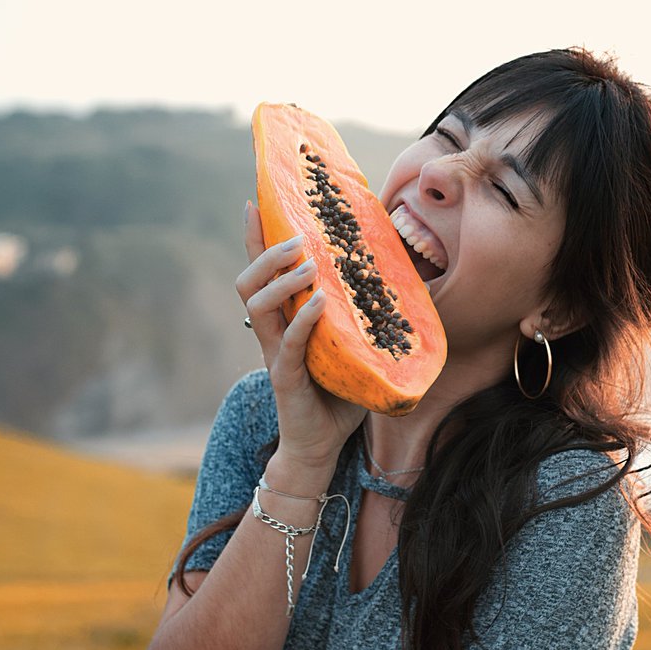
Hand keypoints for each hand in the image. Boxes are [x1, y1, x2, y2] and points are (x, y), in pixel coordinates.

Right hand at [236, 201, 366, 472]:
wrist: (322, 447)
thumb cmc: (338, 395)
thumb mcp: (353, 347)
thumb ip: (363, 316)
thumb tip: (401, 279)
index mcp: (284, 322)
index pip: (262, 273)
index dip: (257, 238)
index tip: (257, 202)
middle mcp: (273, 334)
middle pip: (249, 282)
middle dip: (267, 252)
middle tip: (297, 236)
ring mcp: (277, 355)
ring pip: (258, 307)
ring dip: (281, 280)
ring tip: (306, 263)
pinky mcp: (288, 378)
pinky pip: (291, 344)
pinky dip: (304, 320)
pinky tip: (319, 302)